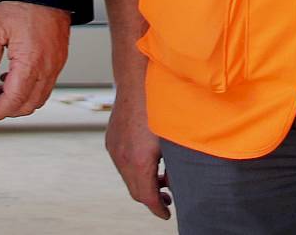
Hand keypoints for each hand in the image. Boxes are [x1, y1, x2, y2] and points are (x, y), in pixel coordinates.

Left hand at [0, 0, 70, 121]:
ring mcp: (55, 65)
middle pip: (28, 105)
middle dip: (8, 110)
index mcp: (30, 62)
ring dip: (19, 101)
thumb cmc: (24, 4)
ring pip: (39, 98)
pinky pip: (46, 85)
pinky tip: (14, 79)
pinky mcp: (58, 60)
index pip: (13, 101)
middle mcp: (47, 67)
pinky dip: (30, 90)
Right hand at [104, 91, 170, 219]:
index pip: (146, 197)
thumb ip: (178, 163)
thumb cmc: (162, 107)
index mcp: (139, 161)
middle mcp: (122, 157)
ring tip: (162, 179)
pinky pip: (122, 162)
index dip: (158, 209)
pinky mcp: (111, 139)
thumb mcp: (175, 139)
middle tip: (168, 199)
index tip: (168, 214)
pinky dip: (135, 168)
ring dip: (143, 182)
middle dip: (151, 198)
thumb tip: (184, 179)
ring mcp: (114, 147)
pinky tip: (150, 160)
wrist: (138, 81)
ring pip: (127, 176)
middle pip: (135, 190)